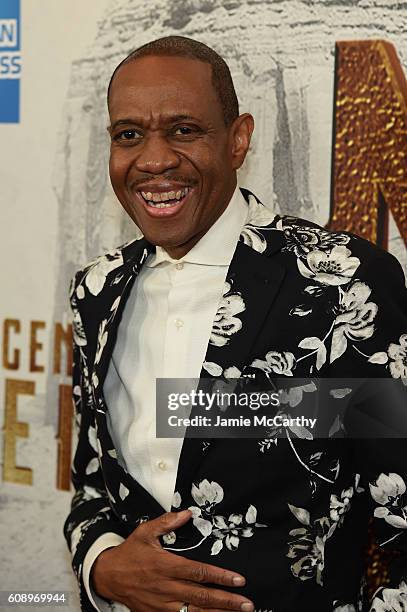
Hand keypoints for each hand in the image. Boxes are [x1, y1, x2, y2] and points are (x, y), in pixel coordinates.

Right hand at [91, 509, 253, 611]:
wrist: (107, 576)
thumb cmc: (130, 552)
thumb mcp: (145, 532)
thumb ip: (167, 522)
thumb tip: (188, 513)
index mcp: (165, 566)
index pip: (198, 573)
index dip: (220, 577)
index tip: (239, 580)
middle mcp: (166, 587)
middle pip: (202, 597)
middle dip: (227, 601)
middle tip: (247, 604)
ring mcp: (162, 605)